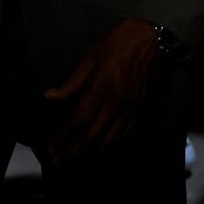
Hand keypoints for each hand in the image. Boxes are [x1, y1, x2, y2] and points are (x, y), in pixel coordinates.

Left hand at [44, 18, 171, 166]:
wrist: (153, 39)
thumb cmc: (118, 43)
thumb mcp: (91, 56)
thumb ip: (72, 80)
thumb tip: (50, 96)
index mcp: (102, 88)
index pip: (79, 120)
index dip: (63, 137)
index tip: (51, 149)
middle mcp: (116, 103)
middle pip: (93, 136)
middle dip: (73, 152)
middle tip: (59, 163)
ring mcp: (130, 108)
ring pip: (110, 139)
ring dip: (91, 152)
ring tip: (76, 160)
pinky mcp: (140, 109)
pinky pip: (125, 133)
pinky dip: (111, 144)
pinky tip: (101, 146)